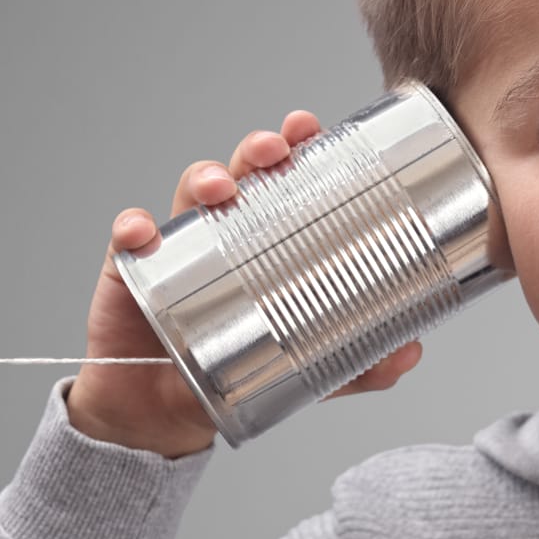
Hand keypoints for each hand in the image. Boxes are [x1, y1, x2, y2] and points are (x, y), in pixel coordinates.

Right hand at [68, 109, 426, 457]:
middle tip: (274, 151)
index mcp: (267, 238)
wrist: (166, 409)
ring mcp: (179, 243)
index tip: (311, 129)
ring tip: (218, 190)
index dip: (296, 145)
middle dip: (258, 149)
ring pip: (189, 191)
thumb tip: (410, 353)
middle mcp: (225, 228)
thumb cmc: (236, 369)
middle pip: (241, 171)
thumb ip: (357, 364)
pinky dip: (132, 228)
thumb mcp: (307, 371)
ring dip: (204, 177)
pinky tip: (140, 232)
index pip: (284, 180)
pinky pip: (128, 238)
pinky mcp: (132, 267)